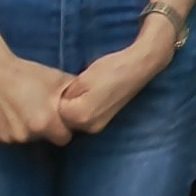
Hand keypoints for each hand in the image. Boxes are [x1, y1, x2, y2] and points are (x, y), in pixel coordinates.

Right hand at [0, 47, 79, 145]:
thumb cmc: (26, 73)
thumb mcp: (56, 79)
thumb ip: (73, 94)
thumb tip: (89, 100)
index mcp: (45, 123)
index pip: (64, 138)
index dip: (64, 127)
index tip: (59, 116)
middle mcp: (26, 136)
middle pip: (44, 139)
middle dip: (45, 128)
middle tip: (38, 109)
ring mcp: (8, 138)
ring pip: (25, 139)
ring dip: (26, 129)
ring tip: (21, 107)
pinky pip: (7, 137)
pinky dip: (9, 128)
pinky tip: (7, 112)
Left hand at [55, 15, 178, 137]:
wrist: (138, 67)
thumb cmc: (109, 69)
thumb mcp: (81, 79)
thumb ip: (66, 95)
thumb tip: (60, 102)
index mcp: (80, 117)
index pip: (56, 112)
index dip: (61, 96)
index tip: (72, 86)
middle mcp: (89, 128)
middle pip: (65, 120)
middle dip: (67, 105)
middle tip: (80, 88)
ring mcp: (99, 126)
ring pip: (75, 120)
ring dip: (76, 107)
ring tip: (88, 90)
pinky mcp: (105, 121)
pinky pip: (86, 118)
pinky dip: (85, 108)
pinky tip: (95, 95)